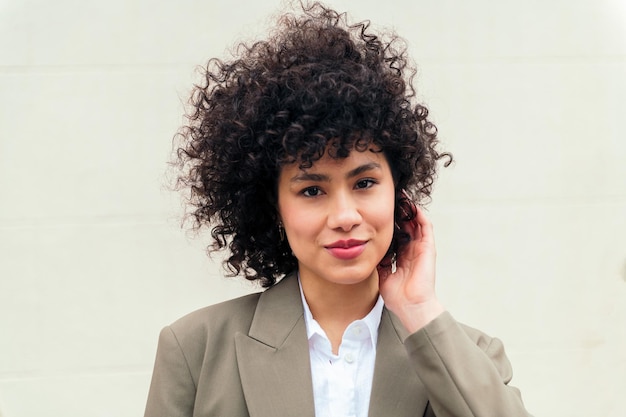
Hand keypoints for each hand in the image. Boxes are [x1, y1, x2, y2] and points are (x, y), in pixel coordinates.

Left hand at [378, 203, 444, 332]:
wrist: (411, 306)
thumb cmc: (397, 297)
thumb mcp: (382, 275)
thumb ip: (379, 263)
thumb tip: (368, 251)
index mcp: (402, 258)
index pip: (396, 235)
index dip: (388, 224)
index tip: (377, 213)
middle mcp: (412, 251)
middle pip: (406, 226)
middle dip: (398, 214)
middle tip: (389, 200)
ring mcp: (421, 249)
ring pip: (416, 223)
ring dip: (409, 211)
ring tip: (400, 198)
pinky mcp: (428, 248)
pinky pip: (425, 227)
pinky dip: (419, 215)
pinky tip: (411, 206)